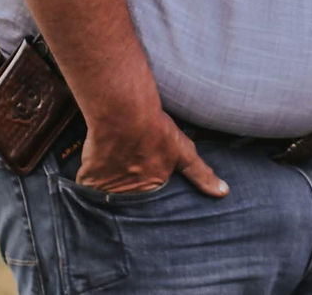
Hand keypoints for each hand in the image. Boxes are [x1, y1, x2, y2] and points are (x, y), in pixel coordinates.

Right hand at [76, 109, 228, 196]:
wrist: (124, 114)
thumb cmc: (156, 129)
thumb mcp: (184, 151)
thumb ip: (201, 174)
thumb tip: (224, 193)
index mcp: (153, 188)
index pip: (151, 197)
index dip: (147, 186)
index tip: (144, 176)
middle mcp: (130, 193)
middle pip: (128, 197)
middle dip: (128, 190)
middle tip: (128, 169)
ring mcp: (108, 188)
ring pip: (107, 192)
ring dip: (108, 183)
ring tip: (112, 165)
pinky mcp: (89, 179)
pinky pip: (87, 184)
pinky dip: (90, 177)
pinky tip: (96, 163)